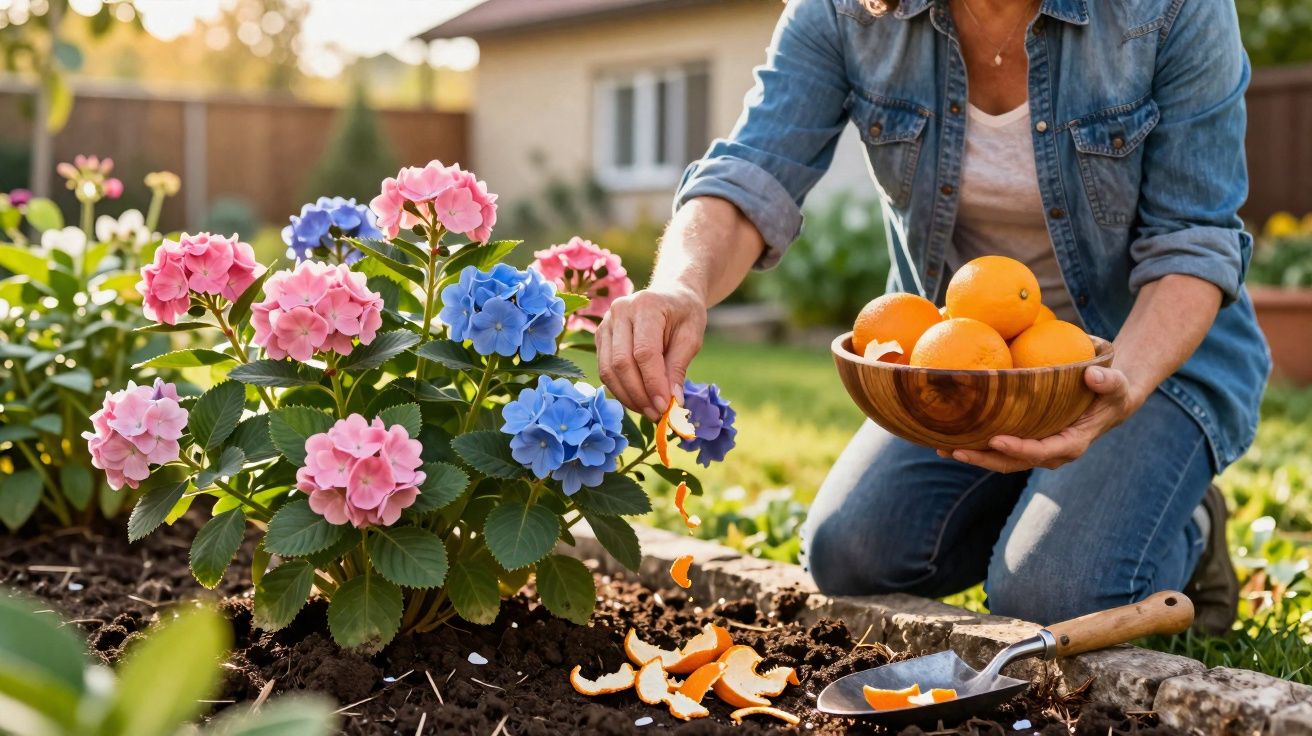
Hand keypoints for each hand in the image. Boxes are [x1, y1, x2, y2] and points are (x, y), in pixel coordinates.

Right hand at [597, 284, 706, 420]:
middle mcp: (619, 311)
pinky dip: (620, 390)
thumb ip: (678, 368)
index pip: (644, 352)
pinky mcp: (600, 337)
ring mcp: (605, 324)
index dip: (653, 383)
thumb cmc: (685, 315)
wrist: (670, 295)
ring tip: (649, 411)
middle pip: (621, 363)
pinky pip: (605, 370)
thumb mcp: (691, 337)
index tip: (666, 407)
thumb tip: (673, 402)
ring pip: (608, 370)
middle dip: (639, 394)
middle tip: (657, 415)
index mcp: (646, 305)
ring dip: (628, 396)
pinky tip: (638, 400)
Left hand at [942, 366, 1142, 472]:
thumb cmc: (1112, 390)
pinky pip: (998, 448)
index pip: (1041, 451)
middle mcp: (1051, 452)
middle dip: (984, 459)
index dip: (1019, 449)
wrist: (1108, 401)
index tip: (996, 440)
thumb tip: (1091, 376)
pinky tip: (950, 437)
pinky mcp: (1025, 441)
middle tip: (956, 451)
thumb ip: (1107, 381)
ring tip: (942, 449)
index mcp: (1072, 443)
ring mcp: (1036, 449)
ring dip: (973, 456)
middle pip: (1013, 462)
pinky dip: (975, 444)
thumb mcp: (1116, 384)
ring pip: (1001, 459)